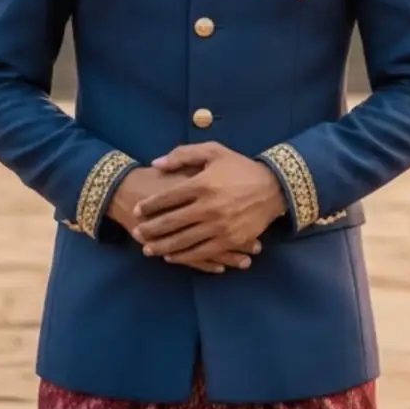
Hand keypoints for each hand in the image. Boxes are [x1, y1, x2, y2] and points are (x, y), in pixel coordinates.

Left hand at [109, 166, 261, 274]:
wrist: (273, 187)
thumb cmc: (239, 167)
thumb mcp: (213, 151)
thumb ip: (183, 155)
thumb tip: (155, 164)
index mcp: (202, 184)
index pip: (167, 198)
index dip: (148, 206)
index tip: (137, 210)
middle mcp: (209, 207)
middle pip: (171, 222)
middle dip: (150, 229)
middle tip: (136, 234)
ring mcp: (220, 226)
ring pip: (183, 241)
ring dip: (162, 247)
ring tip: (147, 250)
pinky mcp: (230, 240)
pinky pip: (201, 252)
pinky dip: (183, 256)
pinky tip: (171, 257)